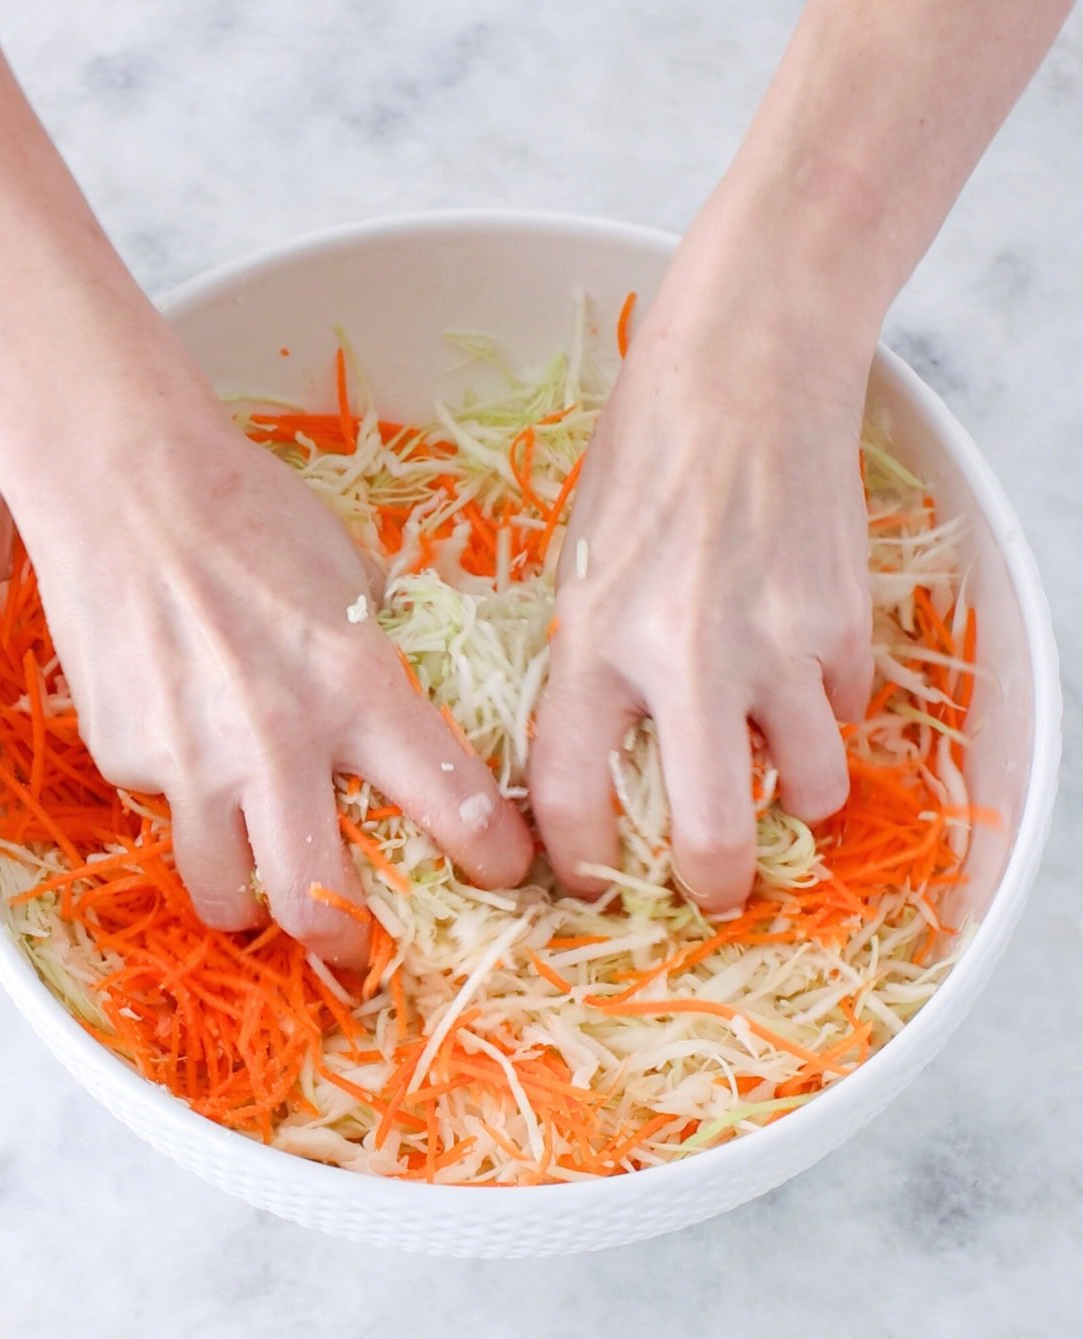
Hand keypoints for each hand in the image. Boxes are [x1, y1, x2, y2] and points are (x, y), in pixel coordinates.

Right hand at [13, 406, 532, 964]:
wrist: (122, 484)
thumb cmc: (248, 512)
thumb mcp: (350, 576)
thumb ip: (376, 657)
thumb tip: (402, 701)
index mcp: (358, 688)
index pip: (451, 805)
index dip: (491, 857)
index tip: (504, 873)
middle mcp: (278, 742)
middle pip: (319, 905)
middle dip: (346, 943)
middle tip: (355, 945)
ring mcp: (192, 760)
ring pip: (224, 893)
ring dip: (250, 902)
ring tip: (259, 881)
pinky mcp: (124, 756)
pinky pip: (163, 811)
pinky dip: (183, 803)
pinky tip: (184, 743)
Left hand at [531, 232, 876, 911]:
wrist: (747, 368)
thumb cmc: (645, 464)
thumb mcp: (582, 571)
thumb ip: (594, 671)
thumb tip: (610, 770)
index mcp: (594, 640)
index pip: (572, 797)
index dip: (580, 865)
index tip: (591, 879)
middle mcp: (687, 655)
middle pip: (714, 838)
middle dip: (714, 888)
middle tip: (712, 887)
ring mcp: (779, 641)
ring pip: (814, 788)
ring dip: (796, 796)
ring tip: (776, 768)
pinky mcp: (845, 618)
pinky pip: (848, 710)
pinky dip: (827, 711)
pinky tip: (800, 668)